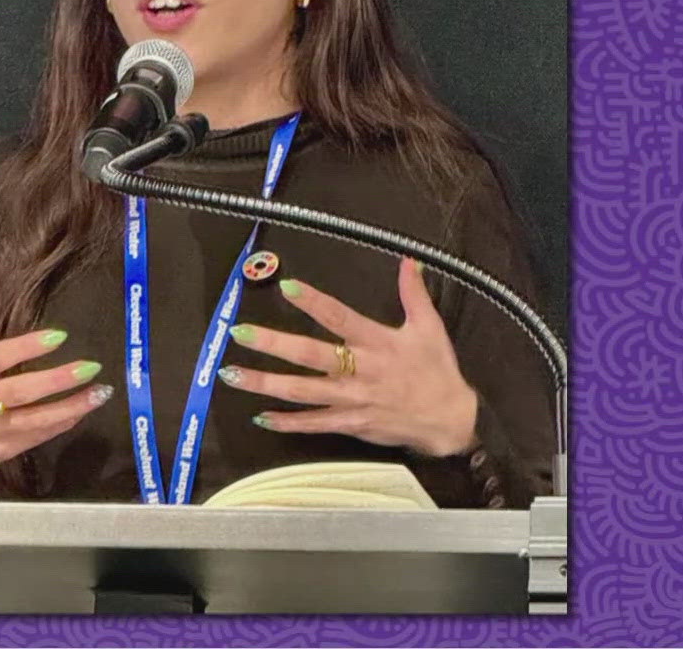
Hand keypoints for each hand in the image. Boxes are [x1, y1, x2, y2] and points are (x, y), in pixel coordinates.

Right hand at [0, 275, 115, 486]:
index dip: (26, 348)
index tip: (59, 335)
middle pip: (19, 392)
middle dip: (56, 380)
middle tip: (91, 366)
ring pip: (33, 420)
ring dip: (69, 407)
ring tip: (100, 392)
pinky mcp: (1, 451)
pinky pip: (34, 437)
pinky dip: (60, 425)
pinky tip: (83, 411)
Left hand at [217, 259, 477, 456]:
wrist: (450, 421)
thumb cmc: (437, 371)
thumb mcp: (430, 328)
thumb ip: (413, 293)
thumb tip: (408, 259)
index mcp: (377, 343)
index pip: (340, 317)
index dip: (313, 302)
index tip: (285, 286)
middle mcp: (360, 370)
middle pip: (311, 356)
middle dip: (273, 344)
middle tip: (240, 332)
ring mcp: (352, 400)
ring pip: (303, 392)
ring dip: (266, 384)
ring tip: (232, 374)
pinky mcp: (351, 423)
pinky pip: (314, 423)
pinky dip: (287, 422)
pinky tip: (260, 417)